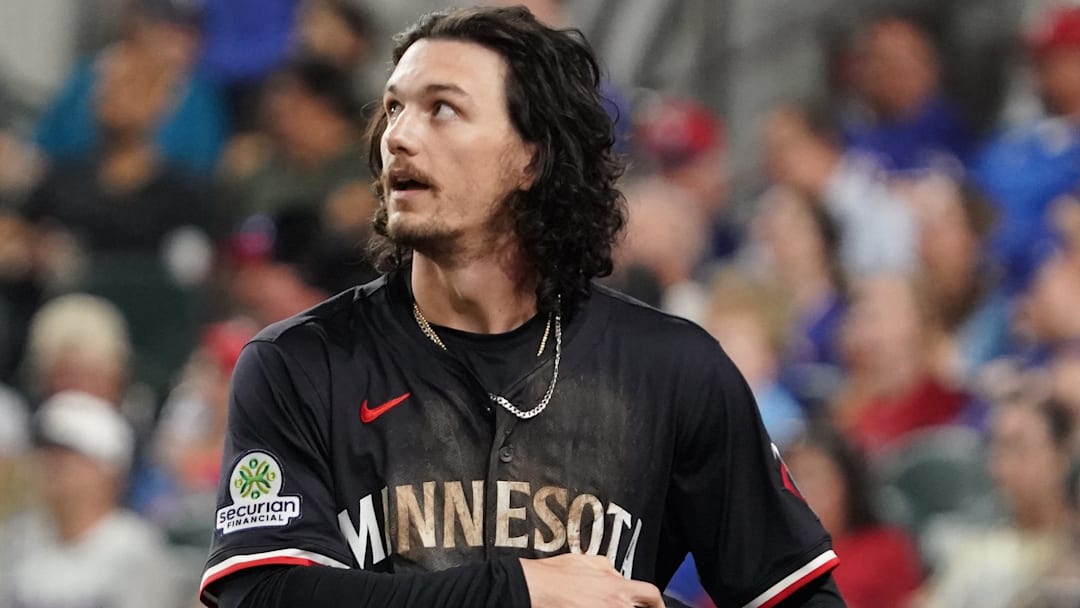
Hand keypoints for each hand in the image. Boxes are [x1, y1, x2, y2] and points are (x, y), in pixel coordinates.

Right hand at [520, 554, 662, 607]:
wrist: (534, 588)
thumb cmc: (554, 576)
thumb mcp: (588, 560)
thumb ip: (609, 569)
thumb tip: (617, 575)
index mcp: (616, 587)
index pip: (651, 596)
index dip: (657, 603)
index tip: (657, 607)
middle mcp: (615, 606)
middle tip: (630, 606)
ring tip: (603, 604)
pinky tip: (589, 607)